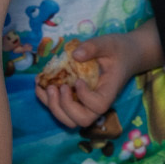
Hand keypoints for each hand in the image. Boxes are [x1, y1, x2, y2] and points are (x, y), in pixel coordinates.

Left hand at [33, 28, 155, 128]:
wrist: (125, 55)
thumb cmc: (119, 50)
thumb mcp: (108, 43)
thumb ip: (93, 47)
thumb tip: (75, 55)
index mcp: (109, 91)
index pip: (98, 106)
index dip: (85, 98)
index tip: (78, 80)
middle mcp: (97, 103)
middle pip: (81, 120)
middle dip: (64, 107)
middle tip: (57, 87)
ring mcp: (86, 104)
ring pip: (68, 120)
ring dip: (52, 106)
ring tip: (44, 86)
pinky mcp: (76, 100)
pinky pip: (60, 109)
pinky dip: (46, 99)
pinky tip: (40, 83)